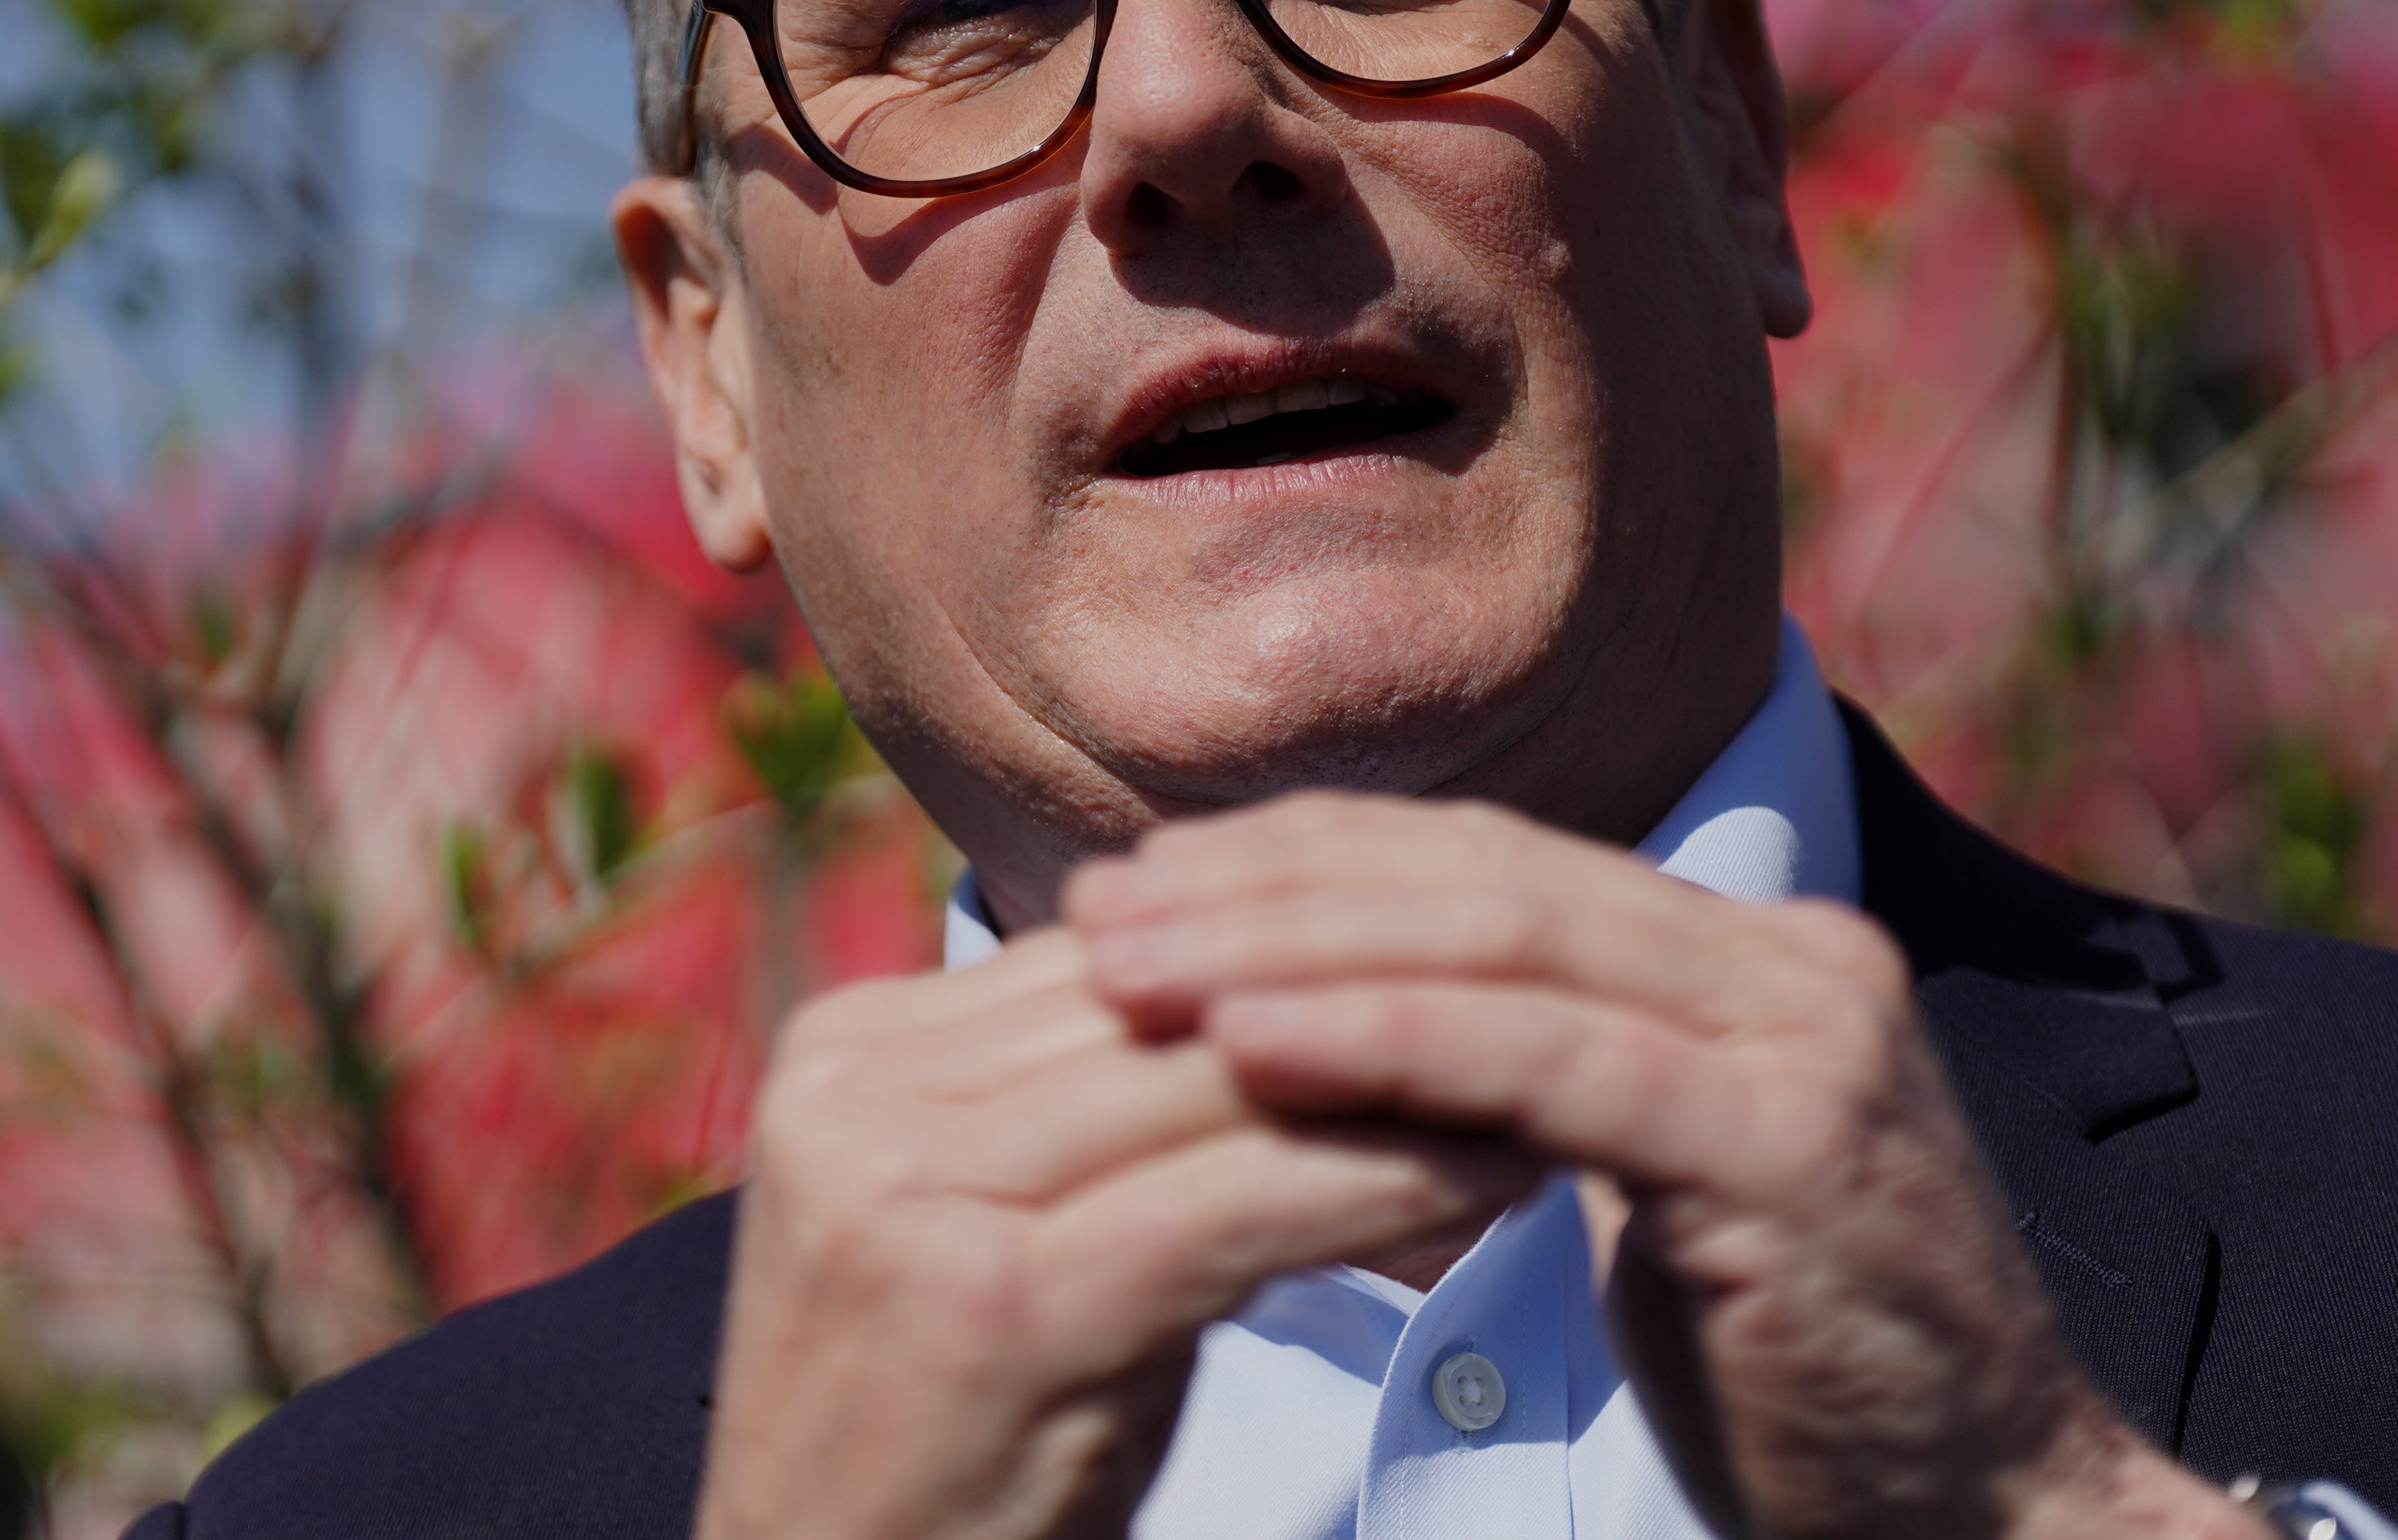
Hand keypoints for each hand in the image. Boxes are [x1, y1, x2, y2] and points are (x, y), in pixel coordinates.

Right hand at [695, 925, 1538, 1539]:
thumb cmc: (955, 1452)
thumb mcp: (1014, 1244)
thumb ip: (1107, 1113)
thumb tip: (1313, 1002)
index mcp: (850, 1052)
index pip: (1114, 952)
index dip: (1297, 946)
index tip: (1461, 947)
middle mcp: (855, 1097)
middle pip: (1166, 1005)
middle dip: (1360, 998)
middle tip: (1535, 991)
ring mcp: (906, 1196)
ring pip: (1214, 1089)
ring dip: (1399, 1077)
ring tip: (1547, 1073)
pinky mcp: (991, 1306)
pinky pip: (1230, 1206)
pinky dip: (1379, 1182)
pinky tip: (1492, 1177)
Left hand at [1064, 793, 2262, 1539]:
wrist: (1985, 1518)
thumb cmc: (1783, 1371)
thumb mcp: (1634, 1184)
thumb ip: (1531, 1081)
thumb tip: (1327, 1012)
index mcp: (1744, 955)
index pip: (1488, 860)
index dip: (1304, 857)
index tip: (1140, 880)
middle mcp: (1787, 965)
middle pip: (1483, 880)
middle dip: (1271, 886)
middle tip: (1098, 911)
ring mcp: (1804, 1043)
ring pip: (1506, 950)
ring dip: (1295, 949)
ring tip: (1136, 969)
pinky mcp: (1790, 1146)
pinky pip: (1554, 1069)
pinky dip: (1389, 1044)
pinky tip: (1255, 1045)